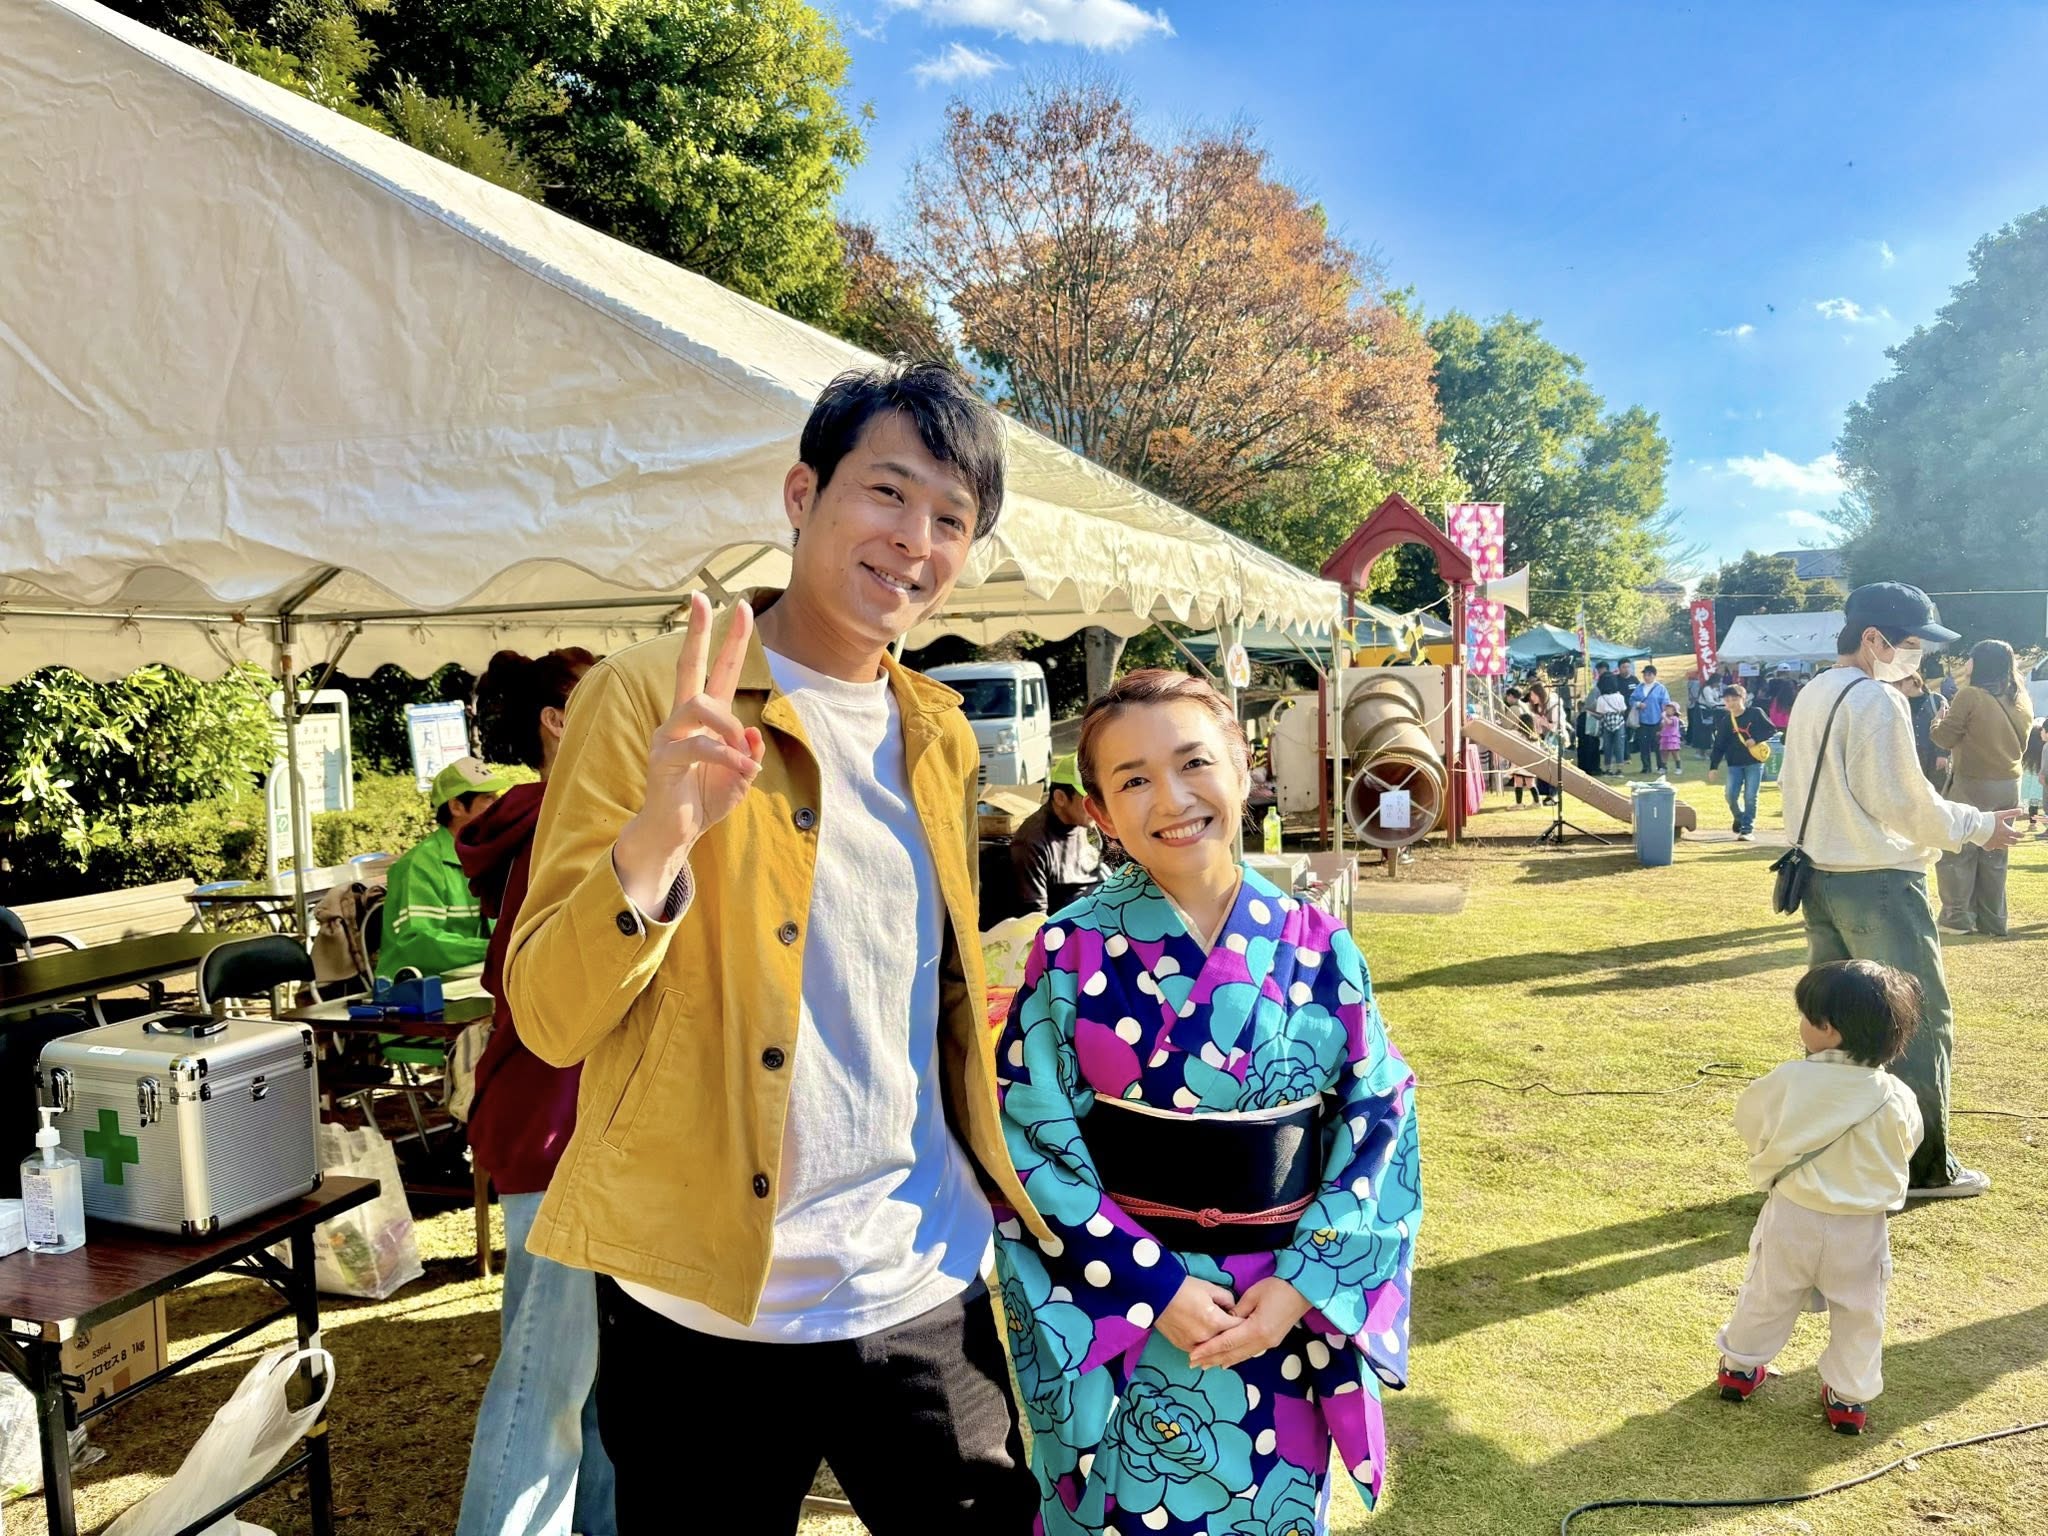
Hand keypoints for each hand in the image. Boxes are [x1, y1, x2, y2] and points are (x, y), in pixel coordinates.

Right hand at [614, 594, 766, 909]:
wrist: (675, 834)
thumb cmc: (704, 800)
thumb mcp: (740, 777)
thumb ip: (748, 753)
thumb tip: (752, 731)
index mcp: (703, 719)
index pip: (716, 670)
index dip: (728, 639)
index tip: (738, 605)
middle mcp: (681, 719)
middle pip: (687, 665)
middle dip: (697, 631)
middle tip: (702, 597)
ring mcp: (668, 735)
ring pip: (698, 705)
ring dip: (728, 726)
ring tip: (743, 755)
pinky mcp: (663, 758)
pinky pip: (698, 745)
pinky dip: (725, 756)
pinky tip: (739, 771)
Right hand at [1154, 1277, 1238, 1354]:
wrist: (1158, 1293)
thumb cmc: (1184, 1288)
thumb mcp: (1210, 1288)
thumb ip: (1228, 1300)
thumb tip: (1233, 1310)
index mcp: (1216, 1321)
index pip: (1239, 1327)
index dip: (1245, 1323)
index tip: (1248, 1322)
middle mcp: (1206, 1337)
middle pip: (1228, 1341)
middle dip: (1235, 1337)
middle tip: (1240, 1333)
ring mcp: (1194, 1344)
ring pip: (1214, 1350)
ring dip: (1220, 1346)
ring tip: (1227, 1342)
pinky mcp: (1183, 1346)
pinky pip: (1200, 1351)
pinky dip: (1206, 1349)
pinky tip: (1210, 1346)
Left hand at [1187, 1276, 1311, 1370]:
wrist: (1303, 1290)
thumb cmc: (1277, 1287)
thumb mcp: (1253, 1295)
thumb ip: (1236, 1311)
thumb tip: (1224, 1321)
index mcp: (1256, 1329)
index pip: (1226, 1342)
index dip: (1209, 1349)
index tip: (1193, 1355)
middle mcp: (1262, 1341)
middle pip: (1232, 1354)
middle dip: (1212, 1359)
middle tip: (1193, 1364)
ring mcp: (1269, 1344)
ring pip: (1241, 1356)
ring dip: (1222, 1361)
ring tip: (1206, 1365)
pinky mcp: (1272, 1342)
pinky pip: (1249, 1353)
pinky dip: (1236, 1357)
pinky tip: (1227, 1361)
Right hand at [1984, 807, 2024, 851]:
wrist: (1975, 826)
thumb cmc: (1988, 819)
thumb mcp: (2000, 814)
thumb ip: (2011, 813)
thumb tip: (2022, 810)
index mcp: (2007, 832)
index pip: (2018, 835)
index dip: (2021, 835)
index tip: (2022, 834)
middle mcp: (2003, 839)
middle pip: (2013, 842)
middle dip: (2014, 840)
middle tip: (2014, 838)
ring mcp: (1995, 844)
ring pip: (2005, 847)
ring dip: (2006, 844)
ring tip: (2005, 841)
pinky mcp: (1988, 846)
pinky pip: (1993, 848)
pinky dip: (1994, 846)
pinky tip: (1992, 844)